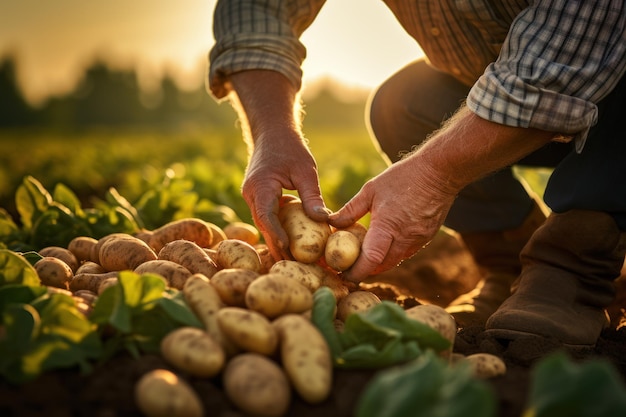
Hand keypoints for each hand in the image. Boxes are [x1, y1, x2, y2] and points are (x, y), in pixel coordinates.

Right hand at [241, 128, 329, 261]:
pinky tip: (291, 246)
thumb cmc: (290, 148)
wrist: (272, 133)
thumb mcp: (306, 170)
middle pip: (263, 226)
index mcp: (260, 186)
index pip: (266, 215)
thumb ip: (312, 196)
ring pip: (264, 225)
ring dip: (277, 242)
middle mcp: (251, 194)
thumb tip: (324, 220)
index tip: (288, 249)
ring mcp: (252, 197)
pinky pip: (267, 219)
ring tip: (295, 263)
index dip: (276, 234)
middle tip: (295, 267)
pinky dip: (278, 232)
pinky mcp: (258, 199)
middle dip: (278, 246)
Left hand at [329, 153, 456, 281]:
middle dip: (365, 271)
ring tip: (362, 258)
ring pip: (395, 261)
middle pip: (382, 266)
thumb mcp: (370, 190)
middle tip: (348, 268)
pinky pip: (406, 252)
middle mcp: (405, 238)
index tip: (342, 275)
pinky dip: (392, 253)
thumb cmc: (403, 177)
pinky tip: (383, 245)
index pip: (371, 260)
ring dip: (379, 263)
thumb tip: (331, 222)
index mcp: (388, 226)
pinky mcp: (427, 237)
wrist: (440, 171)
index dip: (356, 272)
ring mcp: (419, 240)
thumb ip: (350, 210)